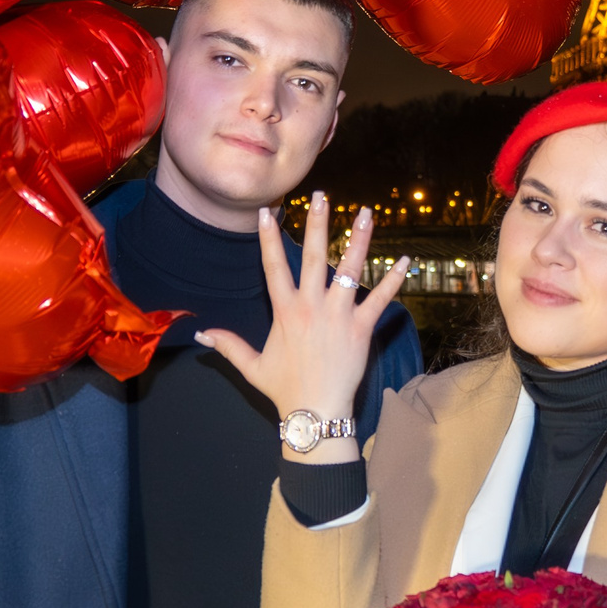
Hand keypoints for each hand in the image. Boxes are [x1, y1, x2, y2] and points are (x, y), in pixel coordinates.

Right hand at [195, 193, 408, 462]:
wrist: (316, 412)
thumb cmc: (285, 389)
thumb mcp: (251, 366)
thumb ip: (228, 345)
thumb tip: (201, 333)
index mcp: (285, 311)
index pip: (274, 267)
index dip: (270, 238)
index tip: (268, 211)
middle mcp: (311, 306)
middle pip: (315, 256)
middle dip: (319, 223)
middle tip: (322, 195)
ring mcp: (338, 315)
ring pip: (350, 269)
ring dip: (360, 239)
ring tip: (366, 213)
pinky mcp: (361, 327)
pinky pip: (380, 299)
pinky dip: (393, 279)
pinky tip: (405, 259)